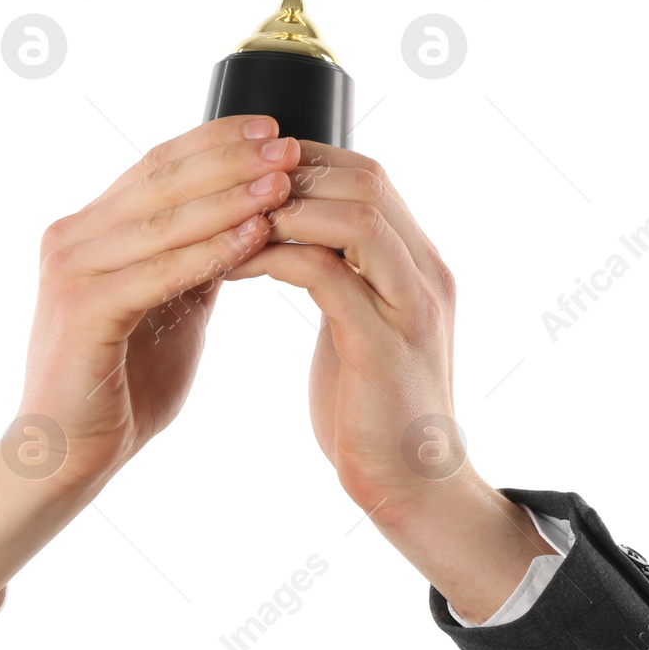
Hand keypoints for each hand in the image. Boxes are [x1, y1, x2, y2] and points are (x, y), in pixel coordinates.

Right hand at [0, 115, 299, 610]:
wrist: (69, 453)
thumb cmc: (122, 385)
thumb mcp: (171, 307)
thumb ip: (195, 261)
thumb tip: (248, 217)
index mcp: (90, 228)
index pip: (156, 165)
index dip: (215, 142)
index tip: (274, 126)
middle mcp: (72, 238)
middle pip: (160, 180)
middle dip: (230, 160)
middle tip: (288, 144)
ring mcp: (71, 271)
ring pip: (162, 221)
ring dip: (228, 198)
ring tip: (282, 181)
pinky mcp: (81, 311)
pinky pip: (156, 273)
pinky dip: (208, 252)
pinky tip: (254, 237)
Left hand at [225, 142, 554, 621]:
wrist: (410, 489)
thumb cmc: (369, 411)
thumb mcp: (357, 325)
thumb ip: (341, 275)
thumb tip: (293, 236)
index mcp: (417, 263)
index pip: (366, 174)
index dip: (303, 160)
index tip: (242, 170)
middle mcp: (423, 273)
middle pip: (365, 178)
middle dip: (289, 174)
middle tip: (224, 189)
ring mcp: (410, 307)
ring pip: (354, 215)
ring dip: (282, 210)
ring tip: (226, 222)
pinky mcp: (382, 346)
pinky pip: (326, 275)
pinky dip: (275, 259)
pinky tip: (232, 267)